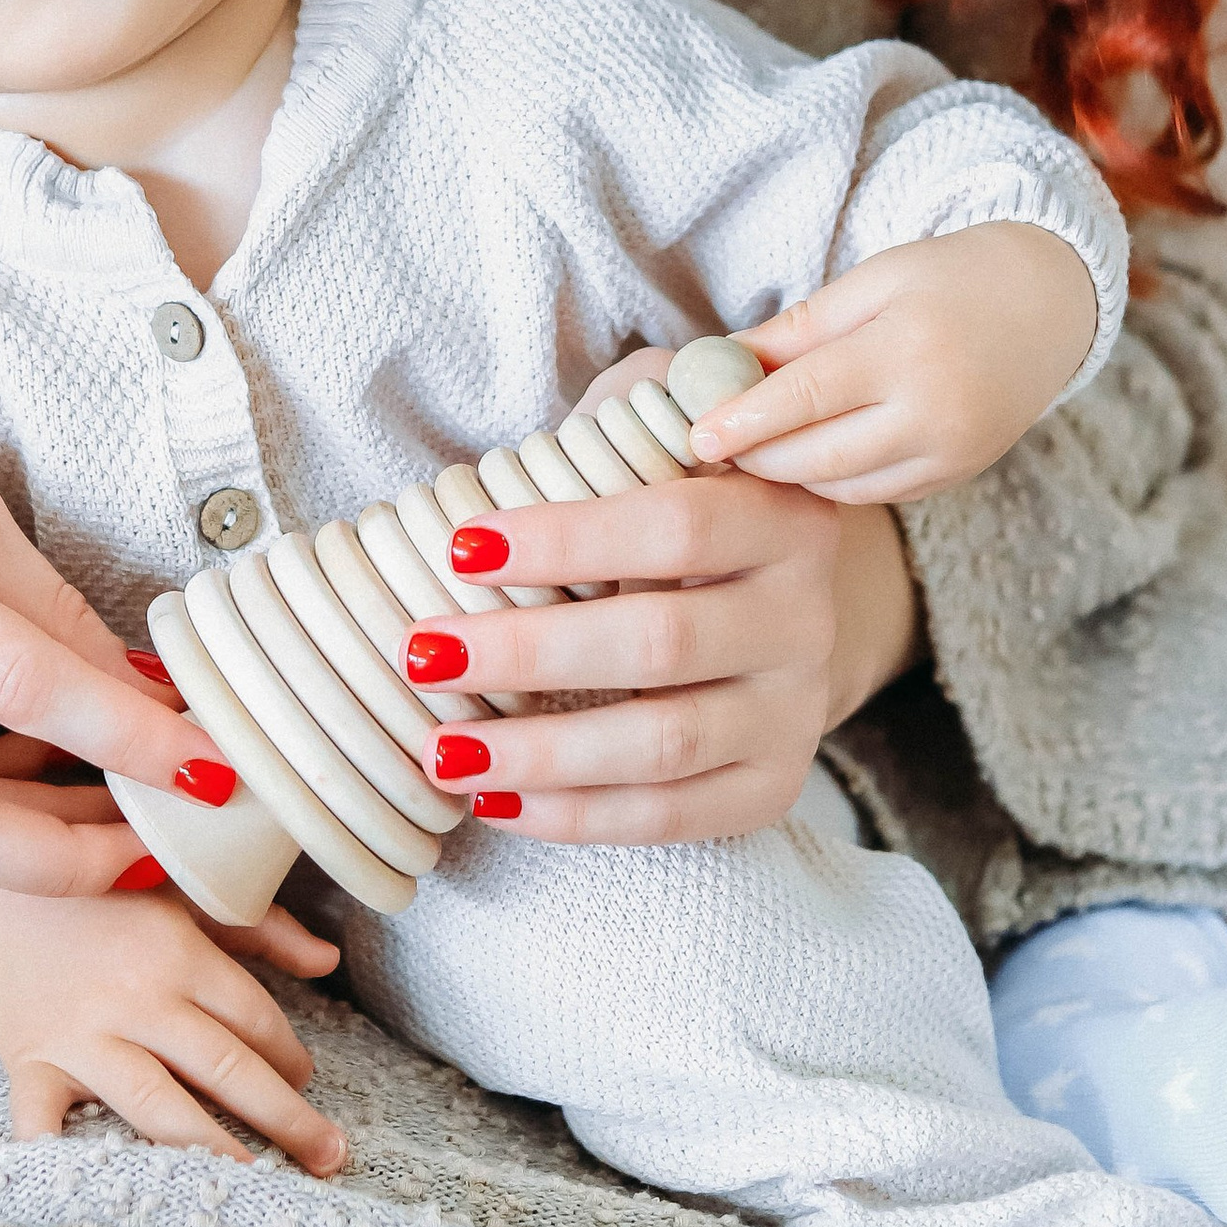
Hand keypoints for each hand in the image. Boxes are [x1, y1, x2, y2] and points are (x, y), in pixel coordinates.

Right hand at [0, 874, 347, 1170]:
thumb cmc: (101, 896)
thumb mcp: (183, 893)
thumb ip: (260, 928)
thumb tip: (329, 961)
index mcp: (179, 952)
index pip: (256, 1019)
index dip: (292, 1057)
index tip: (305, 1081)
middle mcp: (136, 998)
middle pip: (226, 1068)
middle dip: (287, 1119)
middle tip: (330, 1159)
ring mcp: (81, 1036)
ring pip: (159, 1107)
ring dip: (211, 1152)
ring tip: (255, 1189)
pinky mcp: (30, 1064)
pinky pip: (44, 1123)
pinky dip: (62, 1161)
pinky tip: (102, 1198)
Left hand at [402, 353, 921, 843]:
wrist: (787, 602)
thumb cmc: (696, 505)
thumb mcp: (679, 430)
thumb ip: (634, 409)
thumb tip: (548, 440)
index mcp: (783, 519)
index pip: (676, 528)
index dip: (568, 540)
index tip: (462, 548)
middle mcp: (803, 618)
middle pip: (660, 642)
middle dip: (528, 653)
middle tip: (424, 653)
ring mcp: (794, 711)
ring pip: (665, 744)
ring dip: (542, 753)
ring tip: (443, 751)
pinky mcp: (773, 785)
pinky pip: (674, 816)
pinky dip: (579, 817)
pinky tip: (497, 802)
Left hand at [687, 225, 1100, 502]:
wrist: (1047, 305)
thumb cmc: (949, 279)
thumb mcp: (872, 281)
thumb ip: (798, 327)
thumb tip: (719, 361)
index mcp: (909, 350)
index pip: (808, 397)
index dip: (745, 419)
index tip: (694, 433)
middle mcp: (936, 413)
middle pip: (819, 455)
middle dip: (756, 455)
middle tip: (709, 443)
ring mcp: (952, 454)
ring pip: (843, 485)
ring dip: (788, 473)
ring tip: (750, 447)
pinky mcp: (958, 476)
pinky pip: (875, 493)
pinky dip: (831, 480)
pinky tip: (805, 454)